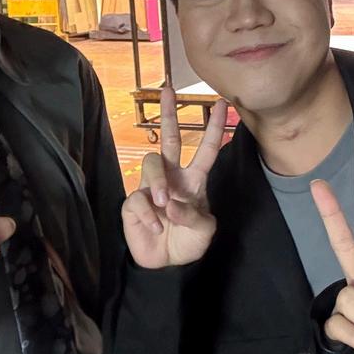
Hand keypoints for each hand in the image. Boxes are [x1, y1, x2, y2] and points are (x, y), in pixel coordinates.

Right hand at [122, 86, 226, 267]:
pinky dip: (149, 215)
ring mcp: (150, 188)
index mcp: (193, 180)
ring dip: (158, 182)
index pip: (205, 149)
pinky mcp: (133, 203)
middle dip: (169, 114)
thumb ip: (194, 215)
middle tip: (167, 90)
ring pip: (151, 163)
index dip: (212, 128)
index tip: (220, 104)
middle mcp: (171, 177)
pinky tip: (156, 226)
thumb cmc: (188, 242)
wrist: (166, 263)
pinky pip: (138, 199)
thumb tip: (170, 202)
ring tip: (163, 202)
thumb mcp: (204, 231)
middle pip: (169, 138)